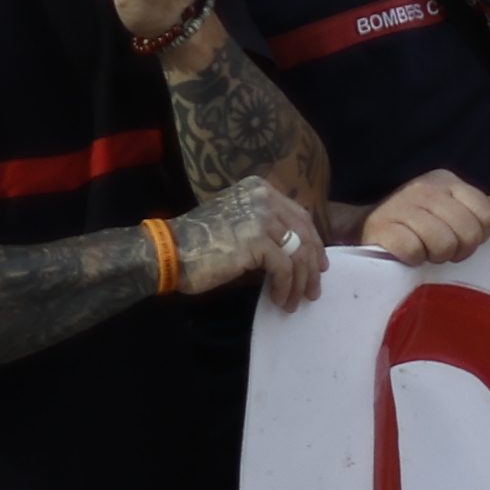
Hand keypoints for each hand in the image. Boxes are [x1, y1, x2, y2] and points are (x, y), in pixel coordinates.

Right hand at [175, 179, 321, 310]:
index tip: (319, 265)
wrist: (169, 251)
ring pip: (299, 254)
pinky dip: (286, 287)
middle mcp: (263, 198)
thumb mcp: (240, 223)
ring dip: (301, 282)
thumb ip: (268, 227)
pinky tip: (280, 300)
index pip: (300, 216)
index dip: (314, 242)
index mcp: (260, 189)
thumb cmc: (201, 242)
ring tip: (296, 301)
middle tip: (313, 290)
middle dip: (312, 266)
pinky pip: (285, 269)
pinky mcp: (256, 241)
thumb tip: (301, 252)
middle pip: (304, 235)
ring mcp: (261, 217)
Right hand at [358, 172, 489, 266]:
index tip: (460, 237)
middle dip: (459, 249)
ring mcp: (400, 207)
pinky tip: (406, 254)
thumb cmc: (417, 222)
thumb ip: (488, 209)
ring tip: (425, 252)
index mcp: (446, 181)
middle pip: (468, 232)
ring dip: (436, 256)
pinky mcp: (381, 229)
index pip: (486, 214)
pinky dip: (413, 259)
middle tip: (443, 249)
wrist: (364, 228)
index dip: (479, 234)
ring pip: (443, 244)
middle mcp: (424, 189)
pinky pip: (413, 251)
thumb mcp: (455, 210)